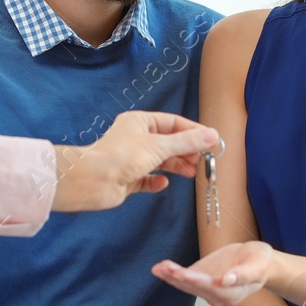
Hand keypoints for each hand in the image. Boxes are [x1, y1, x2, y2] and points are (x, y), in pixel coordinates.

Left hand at [51, 112, 218, 212]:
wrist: (93, 181)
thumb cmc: (123, 156)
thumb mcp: (160, 146)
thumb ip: (187, 142)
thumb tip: (212, 135)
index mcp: (140, 122)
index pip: (172, 123)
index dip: (192, 131)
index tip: (210, 140)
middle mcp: (135, 138)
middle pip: (167, 142)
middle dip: (185, 151)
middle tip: (202, 160)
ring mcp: (130, 159)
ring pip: (159, 160)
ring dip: (175, 166)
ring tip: (191, 172)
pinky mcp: (126, 178)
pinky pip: (146, 178)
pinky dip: (156, 181)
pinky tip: (163, 183)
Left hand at [152, 241, 273, 305]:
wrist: (256, 262)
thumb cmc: (259, 262)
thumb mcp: (257, 265)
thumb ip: (243, 274)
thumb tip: (226, 280)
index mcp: (231, 294)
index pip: (212, 288)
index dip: (197, 281)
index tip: (184, 273)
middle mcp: (216, 296)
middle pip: (195, 288)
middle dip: (179, 278)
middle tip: (166, 268)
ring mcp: (206, 288)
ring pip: (186, 285)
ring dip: (171, 277)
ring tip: (158, 268)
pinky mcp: (200, 279)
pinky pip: (183, 279)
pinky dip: (170, 274)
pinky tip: (159, 268)